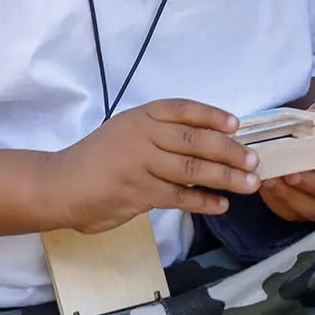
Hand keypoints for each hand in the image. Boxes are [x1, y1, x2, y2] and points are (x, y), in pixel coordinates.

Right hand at [42, 99, 257, 232]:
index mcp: (140, 116)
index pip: (182, 109)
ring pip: (192, 169)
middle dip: (229, 150)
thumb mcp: (126, 131)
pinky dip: (204, 201)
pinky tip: (222, 205)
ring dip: (225, 177)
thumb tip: (210, 140)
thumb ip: (160, 133)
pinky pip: (179, 197)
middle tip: (254, 160)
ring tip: (249, 184)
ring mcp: (140, 164)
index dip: (212, 115)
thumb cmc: (100, 158)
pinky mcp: (138, 193)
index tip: (236, 125)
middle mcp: (142, 135)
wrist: (61, 185)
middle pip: (194, 140)